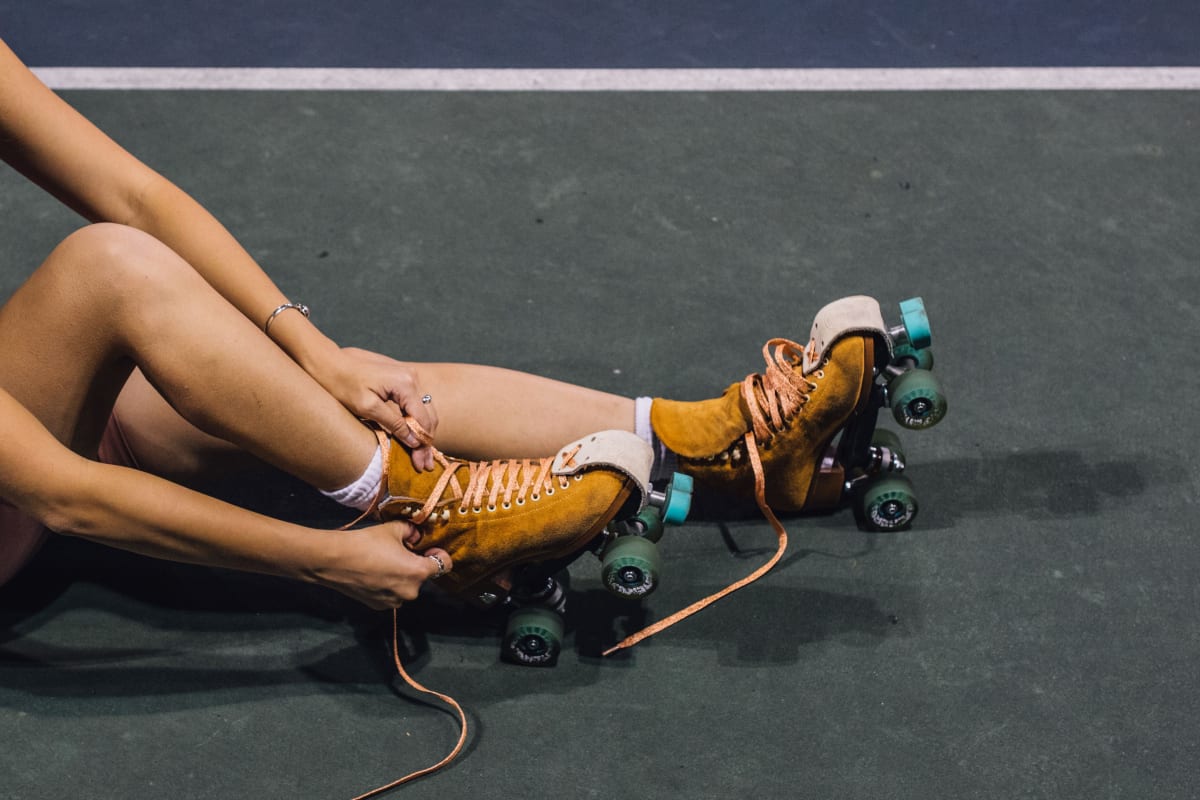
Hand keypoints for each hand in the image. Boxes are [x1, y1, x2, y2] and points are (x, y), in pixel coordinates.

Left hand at [314, 347, 439, 470]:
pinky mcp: (403, 379)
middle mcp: (412, 378)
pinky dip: (416, 421)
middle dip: (426, 441)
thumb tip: (414, 441)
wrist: (329, 362)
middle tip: (424, 465)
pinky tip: (414, 436)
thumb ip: (393, 423)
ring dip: (423, 432)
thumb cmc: (343, 384)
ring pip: (424, 410)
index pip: (423, 419)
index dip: (424, 444)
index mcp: (405, 384)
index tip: (422, 465)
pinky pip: (415, 404)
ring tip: (421, 455)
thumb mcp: (367, 408)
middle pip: (428, 415)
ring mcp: (409, 377)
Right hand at [315, 521, 451, 608]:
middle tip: (400, 550)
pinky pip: (392, 593)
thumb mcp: (394, 529)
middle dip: (415, 563)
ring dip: (402, 575)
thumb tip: (417, 535)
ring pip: (406, 586)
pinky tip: (374, 572)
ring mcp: (394, 602)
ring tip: (384, 561)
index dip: (438, 554)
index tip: (428, 547)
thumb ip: (412, 531)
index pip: (444, 565)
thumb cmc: (366, 543)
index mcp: (418, 572)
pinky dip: (388, 584)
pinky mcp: (378, 606)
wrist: (334, 560)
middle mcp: (410, 592)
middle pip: (422, 576)